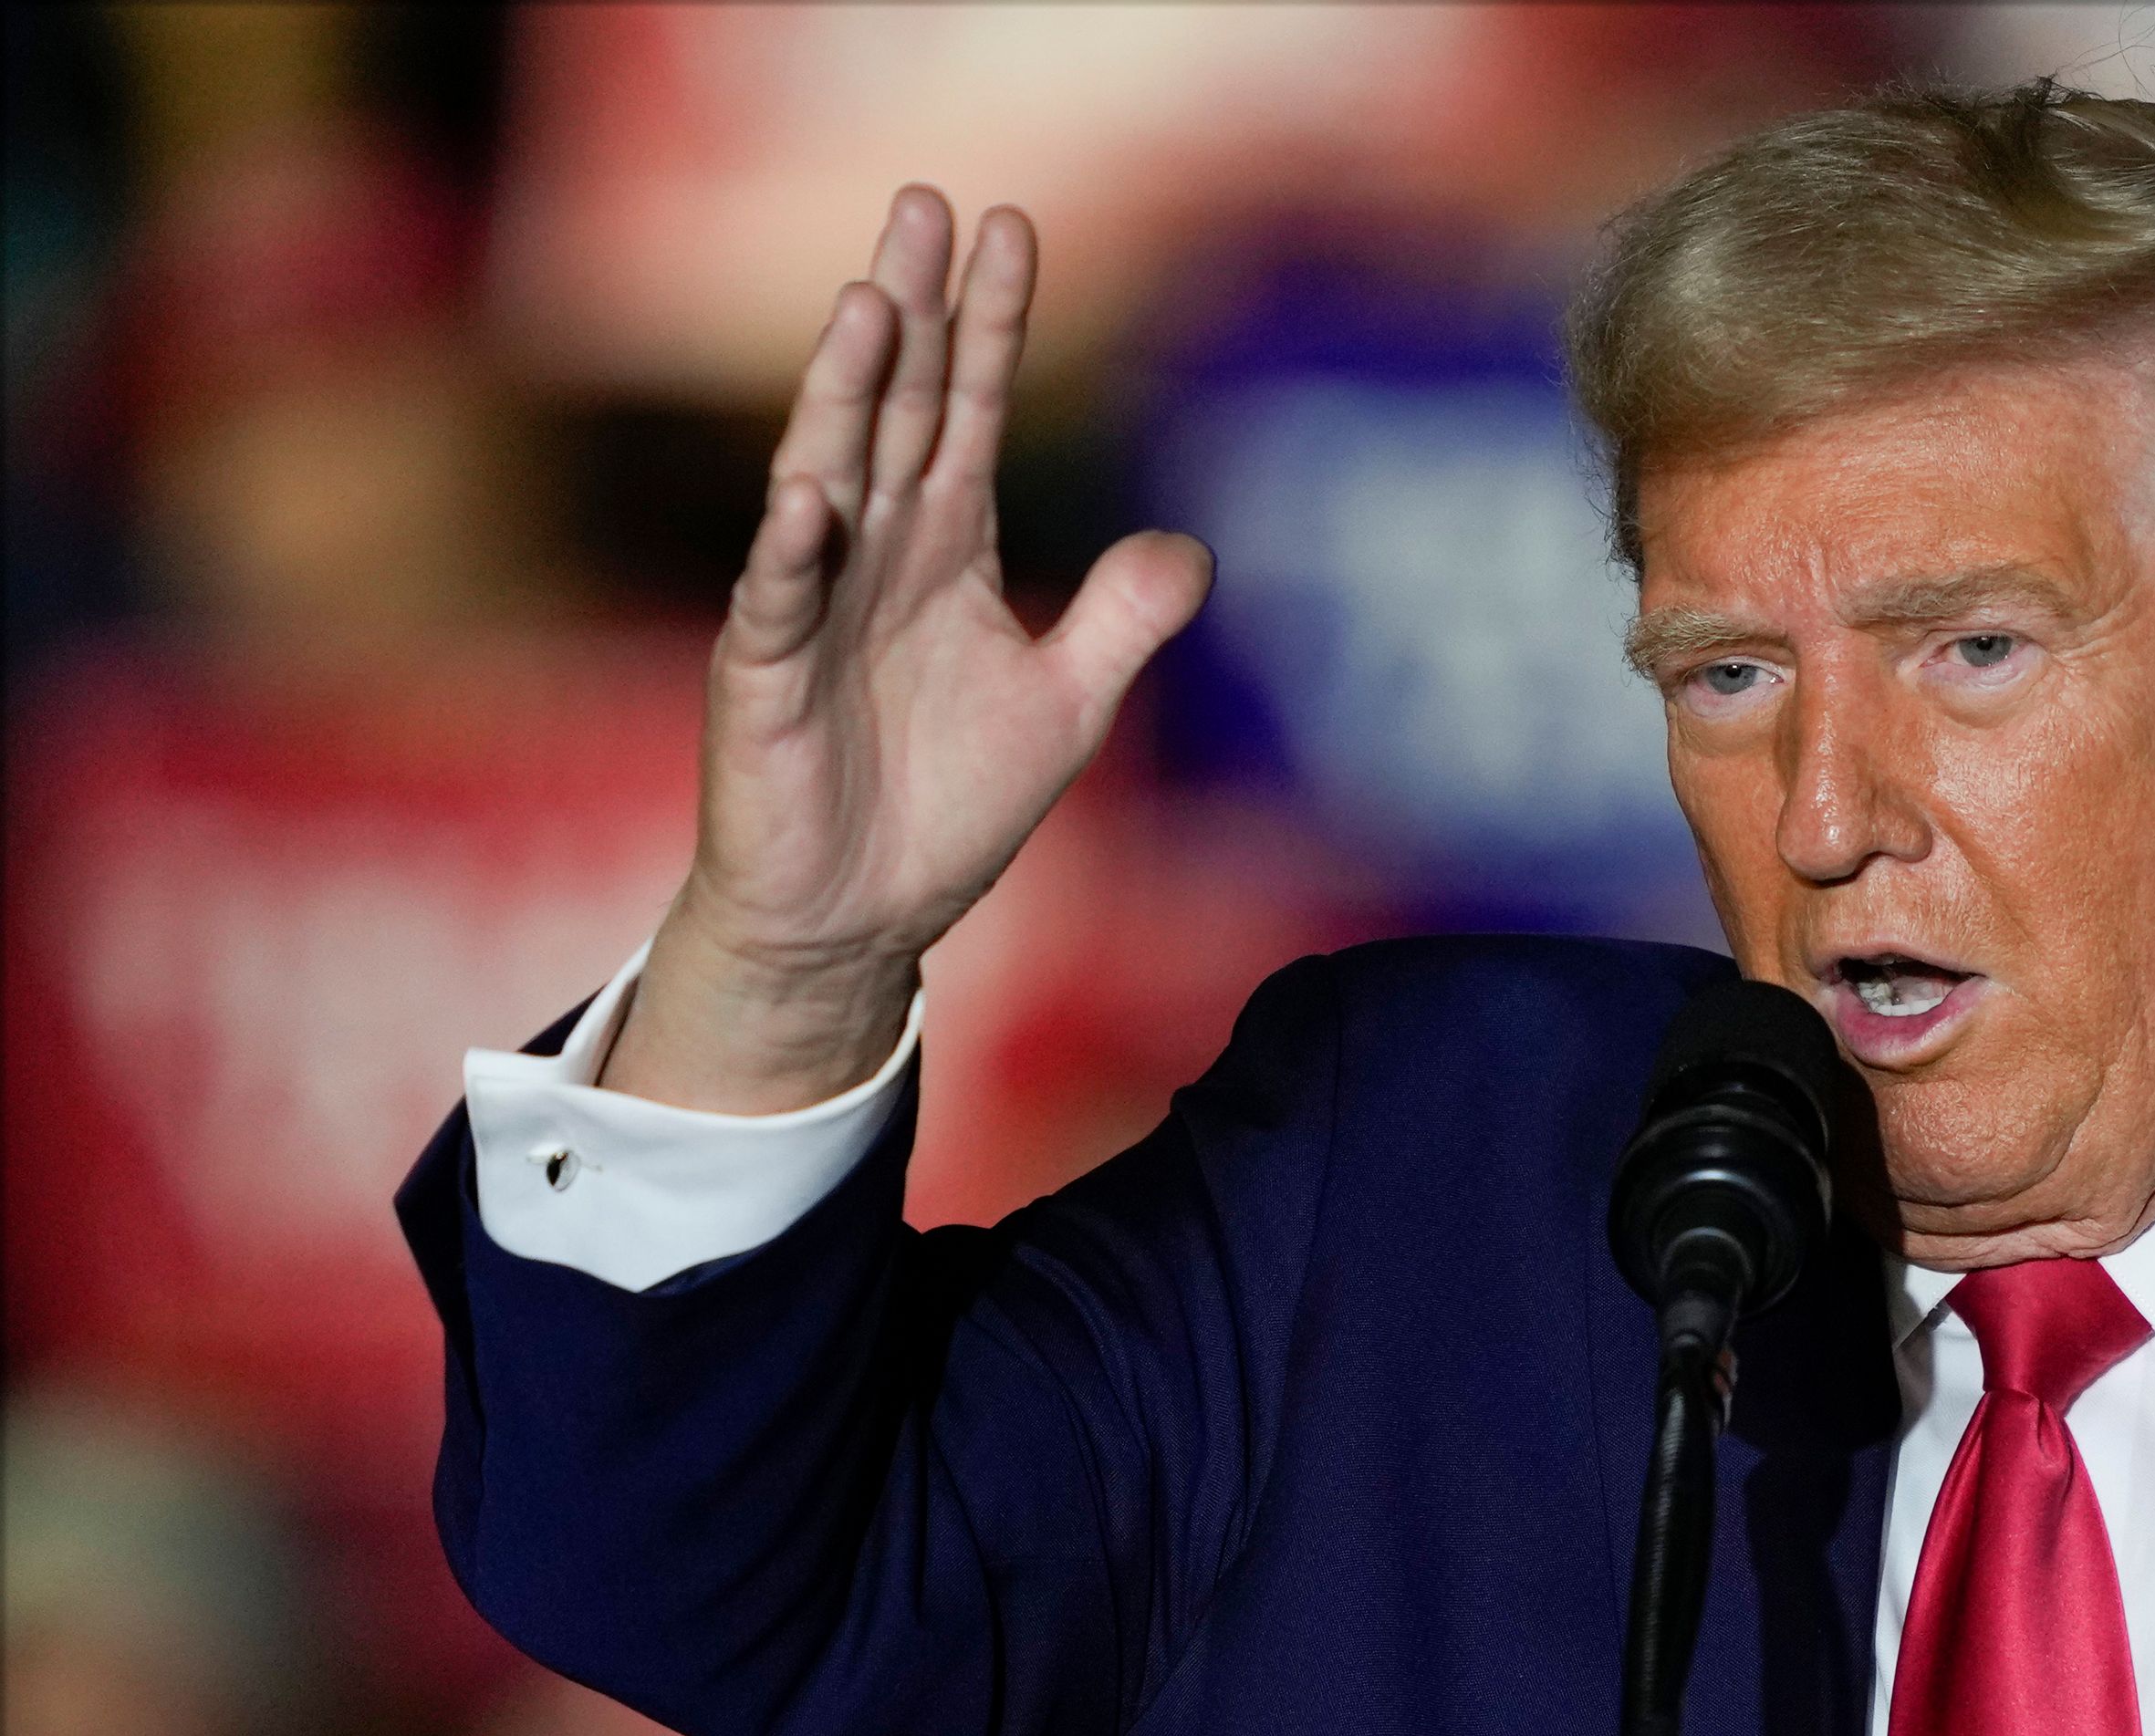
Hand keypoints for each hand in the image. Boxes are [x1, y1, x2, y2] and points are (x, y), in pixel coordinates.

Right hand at [604, 187, 1213, 1110]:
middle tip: (925, 201)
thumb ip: (1123, 622)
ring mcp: (811, 604)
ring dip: (847, 394)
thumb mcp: (1066, 707)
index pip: (974, 411)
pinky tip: (809, 493)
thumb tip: (1194, 548)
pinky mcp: (763, 676)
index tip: (1012, 228)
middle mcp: (875, 552)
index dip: (994, 325)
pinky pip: (777, 600)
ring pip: (829, 473)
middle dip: (915, 310)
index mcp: (947, 548)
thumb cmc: (948, 806)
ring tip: (873, 302)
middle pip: (898, 408)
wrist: (863, 917)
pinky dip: (791, 549)